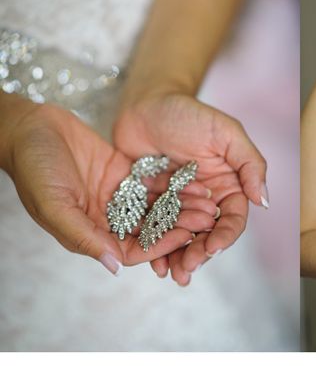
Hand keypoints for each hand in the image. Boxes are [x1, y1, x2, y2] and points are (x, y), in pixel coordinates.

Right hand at [2, 104, 216, 273]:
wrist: (30, 127)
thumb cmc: (33, 167)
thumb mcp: (55, 204)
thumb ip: (83, 236)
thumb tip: (114, 267)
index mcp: (89, 232)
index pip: (131, 250)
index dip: (159, 246)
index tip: (185, 236)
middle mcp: (106, 217)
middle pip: (150, 230)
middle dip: (178, 226)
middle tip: (207, 219)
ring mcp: (117, 195)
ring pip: (156, 207)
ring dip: (182, 206)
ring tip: (208, 201)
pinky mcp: (124, 173)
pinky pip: (153, 183)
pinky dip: (174, 184)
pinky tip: (195, 181)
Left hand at [113, 92, 267, 284]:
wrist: (144, 104)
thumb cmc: (187, 113)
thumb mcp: (225, 132)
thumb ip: (249, 163)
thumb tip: (264, 200)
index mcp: (228, 185)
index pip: (233, 218)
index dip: (226, 235)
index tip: (213, 247)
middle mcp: (206, 199)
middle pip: (207, 234)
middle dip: (199, 253)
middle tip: (188, 267)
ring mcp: (176, 205)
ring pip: (181, 238)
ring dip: (178, 258)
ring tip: (171, 273)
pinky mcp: (149, 206)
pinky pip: (154, 232)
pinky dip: (154, 248)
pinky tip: (151, 262)